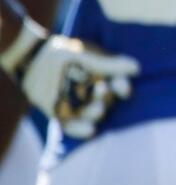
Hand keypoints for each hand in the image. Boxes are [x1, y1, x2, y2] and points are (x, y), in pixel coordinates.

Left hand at [2, 20, 138, 138]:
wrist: (31, 61)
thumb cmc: (60, 53)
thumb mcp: (84, 56)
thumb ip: (108, 64)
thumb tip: (137, 67)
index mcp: (102, 76)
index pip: (118, 85)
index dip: (122, 87)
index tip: (123, 88)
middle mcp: (93, 91)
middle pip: (107, 100)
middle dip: (107, 98)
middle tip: (101, 90)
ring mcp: (78, 104)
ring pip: (92, 114)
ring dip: (97, 113)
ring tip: (96, 108)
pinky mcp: (62, 115)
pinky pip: (73, 126)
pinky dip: (81, 130)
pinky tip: (90, 130)